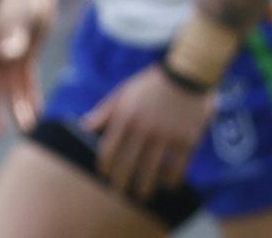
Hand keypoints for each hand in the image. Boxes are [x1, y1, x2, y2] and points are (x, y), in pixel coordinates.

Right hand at [0, 0, 55, 135]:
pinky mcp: (27, 53)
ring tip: (27, 126)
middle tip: (0, 134)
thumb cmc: (22, 0)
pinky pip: (27, 80)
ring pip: (12, 88)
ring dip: (17, 107)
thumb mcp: (18, 19)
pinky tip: (38, 109)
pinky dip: (31, 95)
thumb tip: (7, 54)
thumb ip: (13, 38)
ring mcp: (12, 54)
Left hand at [82, 64, 214, 201]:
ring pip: (152, 169)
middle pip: (128, 163)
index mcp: (125, 117)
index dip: (105, 166)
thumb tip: (84, 127)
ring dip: (146, 186)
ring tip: (142, 197)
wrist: (185, 75)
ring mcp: (166, 135)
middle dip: (122, 183)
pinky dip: (172, 179)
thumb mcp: (122, 93)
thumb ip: (104, 112)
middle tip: (120, 195)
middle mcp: (143, 129)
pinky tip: (169, 186)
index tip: (105, 176)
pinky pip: (178, 166)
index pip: (109, 149)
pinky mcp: (187, 140)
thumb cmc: (149, 85)